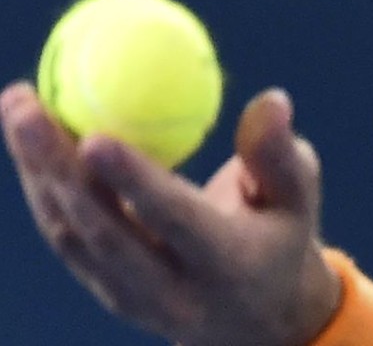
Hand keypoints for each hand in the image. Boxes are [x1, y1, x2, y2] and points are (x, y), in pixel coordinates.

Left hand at [0, 81, 340, 345]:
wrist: (258, 319)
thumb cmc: (283, 237)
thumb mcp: (299, 198)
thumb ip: (280, 154)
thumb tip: (271, 99)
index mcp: (226, 265)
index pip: (173, 222)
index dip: (133, 182)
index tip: (96, 135)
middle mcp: (171, 290)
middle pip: (102, 230)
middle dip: (56, 167)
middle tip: (27, 106)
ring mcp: (130, 296)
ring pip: (71, 233)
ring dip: (35, 170)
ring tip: (17, 104)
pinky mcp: (105, 288)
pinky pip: (66, 235)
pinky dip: (42, 186)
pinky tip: (29, 135)